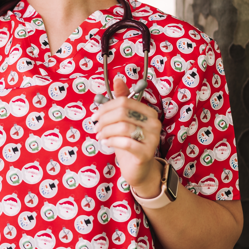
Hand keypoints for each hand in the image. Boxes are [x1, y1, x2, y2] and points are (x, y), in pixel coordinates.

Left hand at [92, 76, 162, 196]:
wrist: (138, 169)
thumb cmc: (129, 143)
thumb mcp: (123, 121)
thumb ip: (122, 100)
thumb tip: (118, 79)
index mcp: (148, 112)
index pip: (124, 101)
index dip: (105, 107)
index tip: (95, 116)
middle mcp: (154, 123)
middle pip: (122, 112)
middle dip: (104, 120)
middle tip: (95, 128)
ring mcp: (153, 138)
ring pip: (123, 127)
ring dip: (106, 131)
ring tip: (100, 136)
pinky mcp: (146, 153)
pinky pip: (126, 143)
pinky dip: (112, 141)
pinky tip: (106, 143)